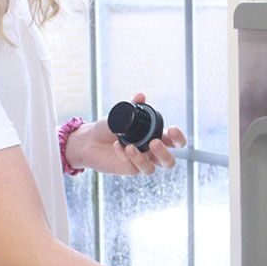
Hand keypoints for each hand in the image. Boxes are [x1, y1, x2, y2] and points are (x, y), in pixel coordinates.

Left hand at [64, 93, 186, 174]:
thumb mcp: (121, 113)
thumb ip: (133, 105)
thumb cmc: (108, 127)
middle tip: (154, 142)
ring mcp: (140, 162)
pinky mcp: (129, 169)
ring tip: (131, 146)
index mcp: (155, 136)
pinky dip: (126, 156)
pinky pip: (133, 166)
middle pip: (169, 162)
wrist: (89, 139)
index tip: (171, 130)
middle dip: (165, 153)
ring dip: (143, 158)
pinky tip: (117, 145)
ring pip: (153, 169)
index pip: (174, 141)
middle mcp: (150, 152)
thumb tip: (141, 96)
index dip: (178, 138)